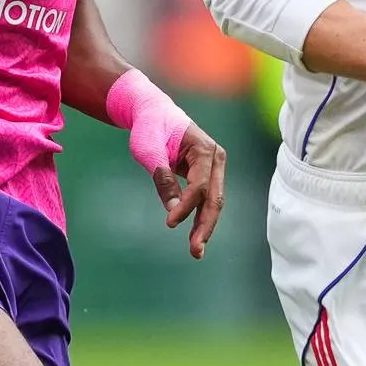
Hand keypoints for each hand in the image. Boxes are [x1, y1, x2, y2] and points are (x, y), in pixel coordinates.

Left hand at [154, 122, 226, 259]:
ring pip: (213, 203)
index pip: (199, 185)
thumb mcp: (149, 149)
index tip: (170, 223)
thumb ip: (162, 177)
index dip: (187, 207)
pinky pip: (205, 201)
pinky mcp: (206, 176)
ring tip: (196, 251)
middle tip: (195, 251)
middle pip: (214, 199)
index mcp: (205, 149)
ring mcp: (213, 169)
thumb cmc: (150, 127)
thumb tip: (173, 208)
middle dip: (205, 226)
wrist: (154, 113)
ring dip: (204, 227)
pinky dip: (199, 218)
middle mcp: (216, 159)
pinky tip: (195, 237)